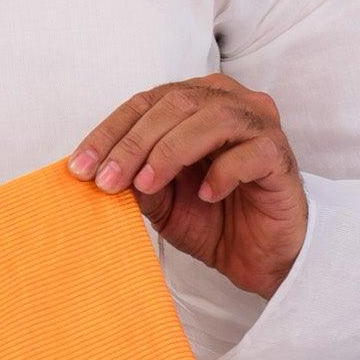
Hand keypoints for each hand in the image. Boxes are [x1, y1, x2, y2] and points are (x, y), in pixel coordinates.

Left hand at [68, 74, 307, 299]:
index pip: (145, 104)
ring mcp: (258, 125)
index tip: (80, 167)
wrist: (257, 257)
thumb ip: (138, 181)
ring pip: (211, 118)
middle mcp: (228, 103)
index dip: (110, 133)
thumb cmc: (212, 219)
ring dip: (171, 151)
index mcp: (195, 104)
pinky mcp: (278, 155)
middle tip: (108, 181)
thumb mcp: (161, 203)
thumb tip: (104, 172)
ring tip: (147, 184)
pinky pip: (249, 152)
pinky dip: (222, 173)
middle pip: (175, 104)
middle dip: (134, 143)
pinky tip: (206, 196)